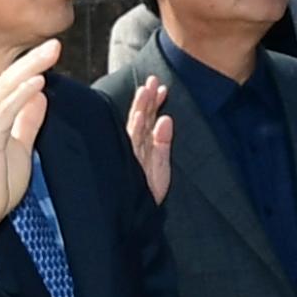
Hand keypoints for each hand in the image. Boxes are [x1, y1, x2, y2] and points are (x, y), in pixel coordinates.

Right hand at [0, 39, 61, 251]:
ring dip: (29, 68)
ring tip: (50, 52)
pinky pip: (4, 111)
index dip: (32, 66)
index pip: (12, 84)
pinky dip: (21, 94)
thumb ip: (28, 123)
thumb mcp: (20, 149)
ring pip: (5, 88)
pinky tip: (37, 82)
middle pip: (9, 79)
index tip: (53, 51)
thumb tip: (40, 97)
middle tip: (56, 43)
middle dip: (33, 59)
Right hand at [125, 77, 172, 202]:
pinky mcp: (129, 163)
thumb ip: (163, 142)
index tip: (161, 87)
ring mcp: (131, 154)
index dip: (153, 102)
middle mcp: (134, 147)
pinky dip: (136, 128)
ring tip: (145, 92)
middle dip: (145, 99)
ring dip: (141, 108)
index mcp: (141, 146)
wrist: (137, 217)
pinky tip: (140, 115)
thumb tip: (167, 119)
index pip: (147, 119)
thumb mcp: (161, 165)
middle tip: (152, 80)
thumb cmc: (146, 192)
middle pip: (139, 118)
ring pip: (135, 126)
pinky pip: (133, 143)